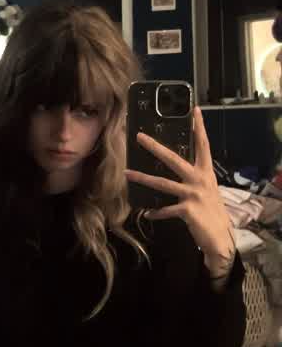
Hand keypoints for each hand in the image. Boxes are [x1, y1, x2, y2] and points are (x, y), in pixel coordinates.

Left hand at [124, 106, 235, 277]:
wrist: (220, 236)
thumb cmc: (211, 212)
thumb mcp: (207, 190)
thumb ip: (194, 179)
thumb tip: (178, 171)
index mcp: (205, 172)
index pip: (203, 145)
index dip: (199, 127)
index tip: (194, 110)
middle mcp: (199, 180)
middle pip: (174, 159)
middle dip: (155, 147)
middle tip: (140, 137)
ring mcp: (193, 194)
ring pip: (162, 183)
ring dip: (142, 178)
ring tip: (127, 173)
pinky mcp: (187, 210)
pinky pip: (165, 210)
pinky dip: (156, 212)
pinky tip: (147, 213)